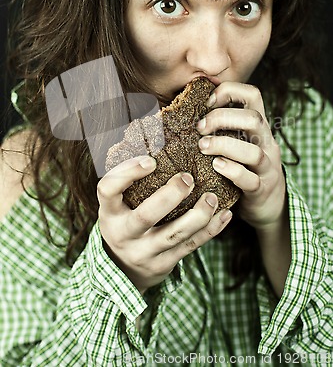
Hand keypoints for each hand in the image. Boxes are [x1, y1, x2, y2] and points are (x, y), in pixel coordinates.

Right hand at [97, 156, 232, 292]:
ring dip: (198, 215)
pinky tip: (225, 214)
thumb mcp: (117, 205)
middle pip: (145, 216)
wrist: (124, 269)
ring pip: (174, 235)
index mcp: (109, 213)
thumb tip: (154, 136)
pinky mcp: (164, 263)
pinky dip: (210, 230)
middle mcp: (124, 234)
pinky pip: (191, 246)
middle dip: (170, 195)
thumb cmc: (124, 222)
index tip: (150, 160)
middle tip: (188, 178)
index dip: (127, 173)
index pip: (108, 189)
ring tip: (212, 197)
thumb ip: (130, 181)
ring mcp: (144, 252)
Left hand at [197, 82, 285, 229]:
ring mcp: (267, 167)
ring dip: (224, 145)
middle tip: (200, 127)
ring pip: (253, 151)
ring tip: (203, 147)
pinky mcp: (262, 189)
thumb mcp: (238, 142)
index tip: (207, 102)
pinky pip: (250, 180)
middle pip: (254, 119)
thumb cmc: (244, 167)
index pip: (253, 94)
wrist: (269, 205)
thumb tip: (183, 110)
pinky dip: (233, 171)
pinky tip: (216, 166)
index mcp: (258, 126)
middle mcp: (267, 142)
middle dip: (223, 118)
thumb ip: (222, 126)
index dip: (229, 91)